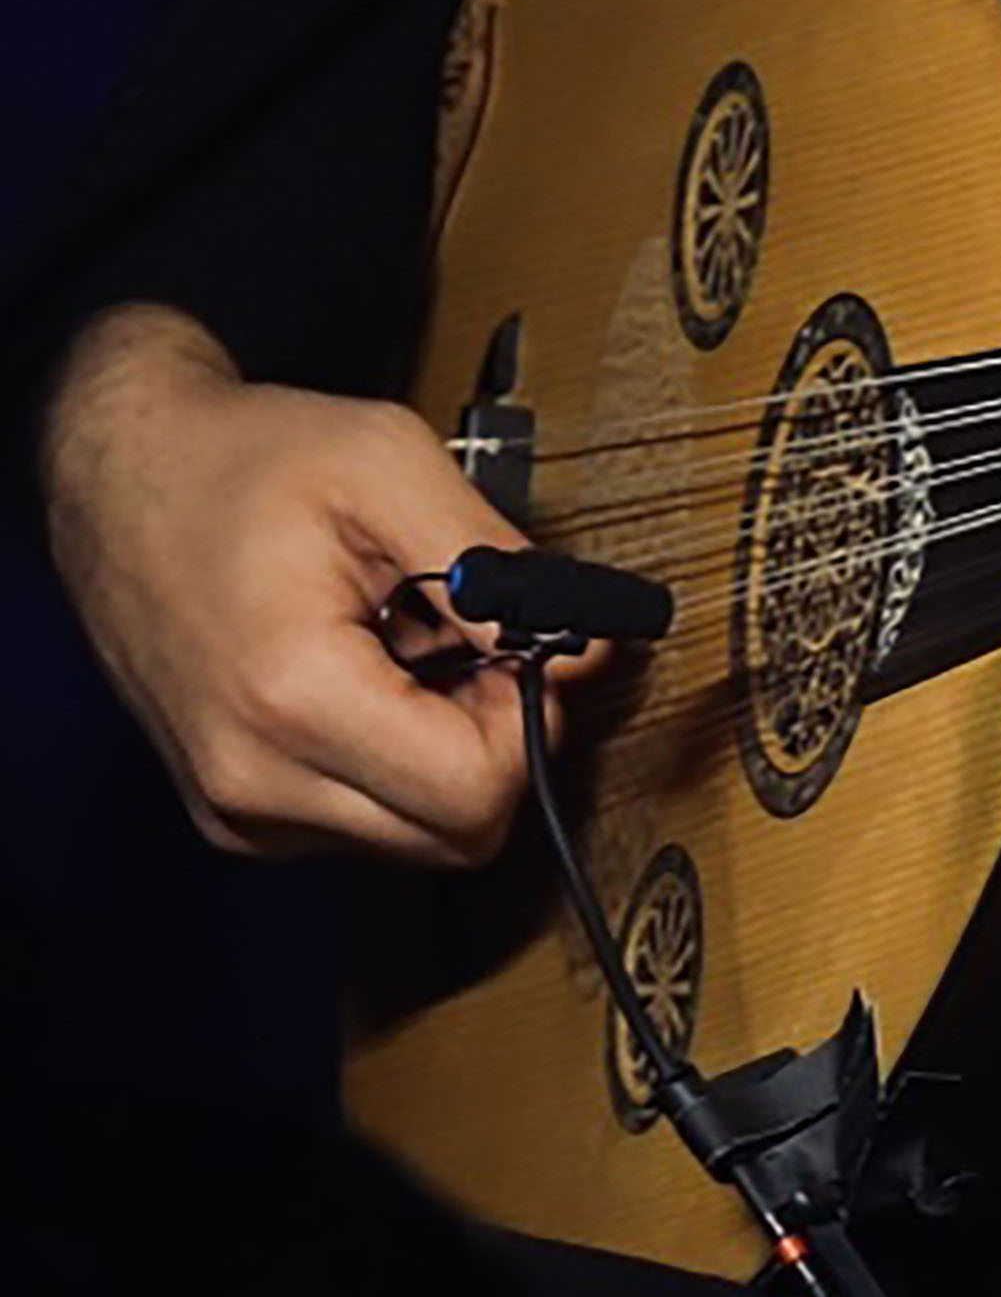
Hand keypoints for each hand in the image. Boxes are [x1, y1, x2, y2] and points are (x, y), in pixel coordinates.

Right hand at [42, 303, 574, 865]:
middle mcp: (253, 782)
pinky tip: (369, 670)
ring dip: (445, 748)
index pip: (474, 795)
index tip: (521, 645)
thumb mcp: (389, 464)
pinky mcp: (238, 812)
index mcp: (291, 700)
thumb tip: (582, 641)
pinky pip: (367, 820)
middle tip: (472, 638)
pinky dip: (396, 755)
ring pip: (417, 835)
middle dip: (494, 739)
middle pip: (455, 834)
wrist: (123, 478)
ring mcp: (239, 809)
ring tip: (407, 641)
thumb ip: (497, 560)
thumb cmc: (244, 461)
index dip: (528, 719)